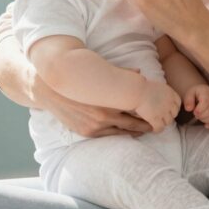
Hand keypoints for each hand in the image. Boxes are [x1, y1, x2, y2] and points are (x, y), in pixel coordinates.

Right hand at [27, 67, 152, 137]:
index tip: (157, 112)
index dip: (148, 112)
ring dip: (134, 131)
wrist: (52, 90)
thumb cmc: (80, 79)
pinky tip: (127, 133)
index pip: (135, 109)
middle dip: (145, 124)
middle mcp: (103, 115)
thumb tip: (140, 72)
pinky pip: (108, 136)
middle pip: (132, 123)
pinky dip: (118, 134)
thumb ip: (121, 74)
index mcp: (109, 99)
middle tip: (156, 124)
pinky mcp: (86, 132)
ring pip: (121, 132)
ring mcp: (95, 126)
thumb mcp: (100, 74)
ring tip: (145, 130)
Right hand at [135, 82, 181, 133]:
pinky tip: (152, 128)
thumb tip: (158, 94)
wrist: (136, 91)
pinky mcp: (156, 118)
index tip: (168, 109)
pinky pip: (160, 128)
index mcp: (170, 93)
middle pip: (174, 113)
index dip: (173, 107)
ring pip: (168, 122)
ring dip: (163, 123)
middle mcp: (170, 103)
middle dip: (169, 116)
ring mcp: (163, 111)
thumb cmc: (142, 86)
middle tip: (162, 117)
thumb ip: (161, 91)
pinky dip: (157, 129)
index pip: (178, 103)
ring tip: (157, 123)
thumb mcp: (157, 86)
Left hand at [183, 85, 208, 128]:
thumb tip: (189, 109)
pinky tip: (206, 125)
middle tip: (196, 115)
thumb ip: (188, 100)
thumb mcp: (189, 94)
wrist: (203, 92)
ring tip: (200, 117)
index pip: (206, 101)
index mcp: (206, 92)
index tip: (195, 112)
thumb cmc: (196, 94)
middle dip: (202, 115)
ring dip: (206, 119)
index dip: (200, 109)